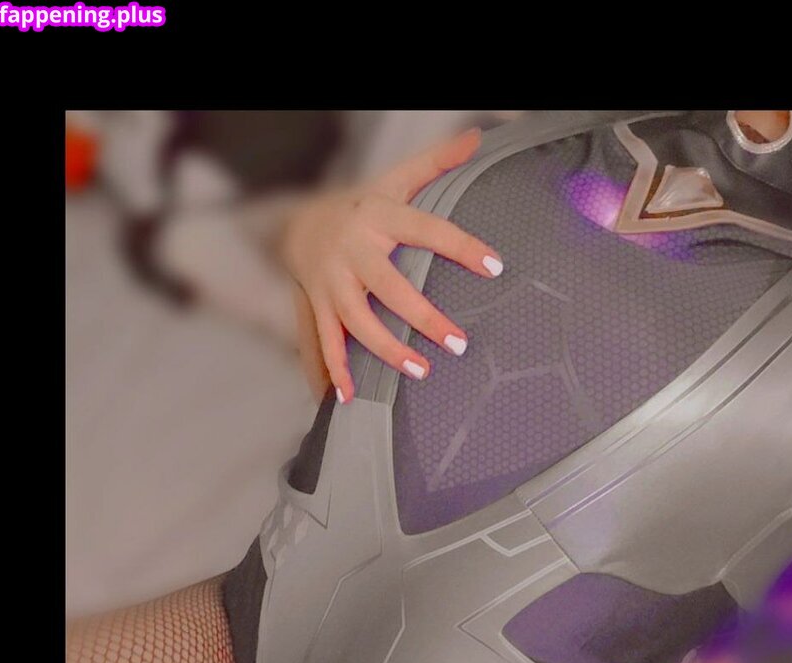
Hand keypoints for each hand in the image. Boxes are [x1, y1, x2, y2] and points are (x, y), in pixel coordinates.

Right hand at [284, 127, 503, 402]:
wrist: (297, 222)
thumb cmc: (363, 206)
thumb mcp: (395, 181)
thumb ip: (436, 163)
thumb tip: (477, 136)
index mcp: (379, 216)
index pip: (427, 229)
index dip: (460, 246)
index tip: (494, 265)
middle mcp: (353, 249)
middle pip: (388, 286)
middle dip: (422, 316)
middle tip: (459, 343)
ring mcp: (331, 281)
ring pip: (356, 319)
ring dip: (385, 348)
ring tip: (420, 372)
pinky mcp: (316, 305)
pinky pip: (323, 341)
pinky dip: (333, 369)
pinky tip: (346, 397)